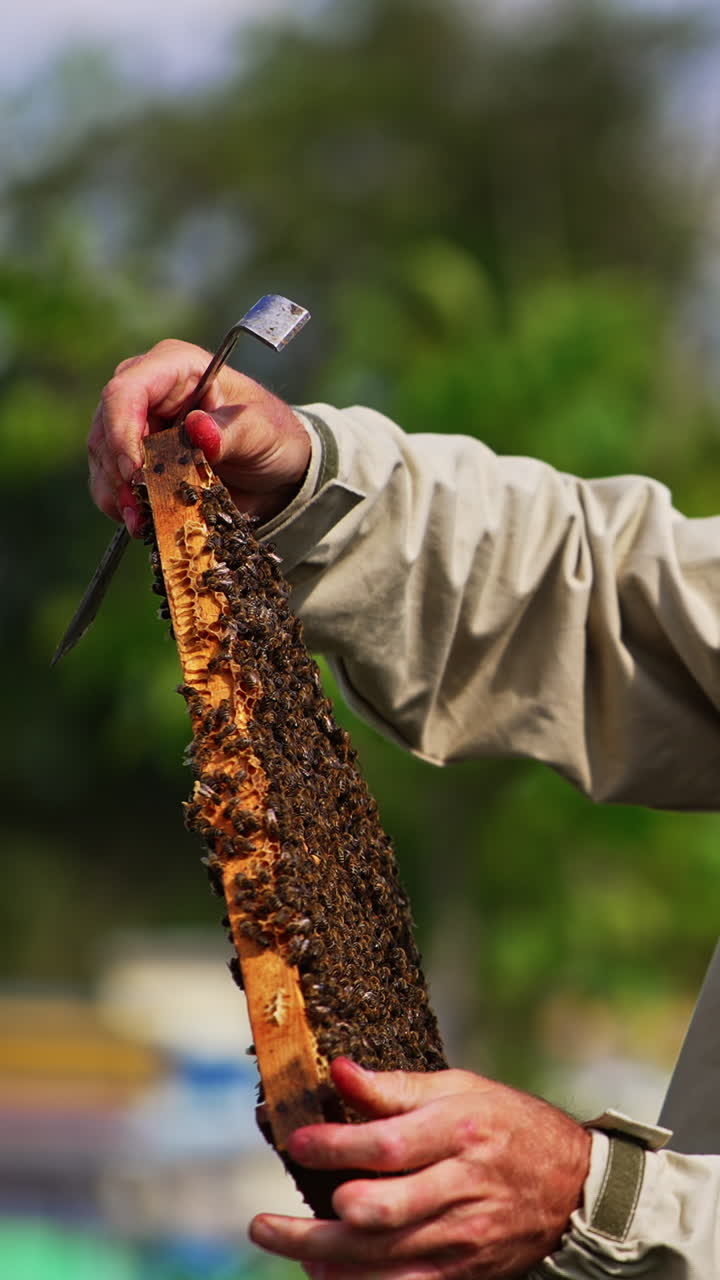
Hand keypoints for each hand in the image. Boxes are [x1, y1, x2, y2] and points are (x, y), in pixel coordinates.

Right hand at [88, 339, 311, 534]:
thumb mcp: (263, 433)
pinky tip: (141, 521)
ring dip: (116, 493)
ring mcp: (138, 424)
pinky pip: (111, 481)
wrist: (275, 472)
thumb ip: (232, 431)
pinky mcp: (136, 457)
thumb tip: (198, 429)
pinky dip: (122, 504)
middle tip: (139, 505)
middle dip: (117, 471)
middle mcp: (149, 390)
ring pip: (102, 457)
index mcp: (176, 367)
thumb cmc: (273, 437)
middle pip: (106, 426)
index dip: (122, 432)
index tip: (136, 472)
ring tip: (140, 521)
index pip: (126, 391)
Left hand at [250, 1058, 590, 1279]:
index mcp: (459, 1131)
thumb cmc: (509, 1124)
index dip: (336, 1146)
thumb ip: (394, 1087)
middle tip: (263, 1221)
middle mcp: (460, 1188)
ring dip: (324, 1258)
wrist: (573, 1186)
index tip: (297, 1143)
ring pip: (384, 1258)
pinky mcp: (464, 1273)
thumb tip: (337, 1068)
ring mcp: (462, 1237)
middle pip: (378, 1212)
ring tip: (280, 1245)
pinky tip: (325, 1275)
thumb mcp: (460, 1088)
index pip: (387, 1144)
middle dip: (314, 1222)